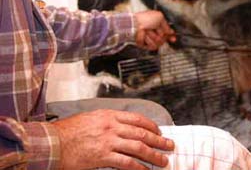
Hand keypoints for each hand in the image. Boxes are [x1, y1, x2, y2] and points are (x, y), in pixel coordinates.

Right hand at [52, 109, 174, 169]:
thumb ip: (107, 121)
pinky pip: (126, 163)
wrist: (51, 142)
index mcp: (109, 115)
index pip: (137, 119)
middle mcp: (111, 126)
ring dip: (154, 155)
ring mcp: (108, 141)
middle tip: (169, 146)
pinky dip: (138, 167)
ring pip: (138, 148)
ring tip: (163, 161)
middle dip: (159, 140)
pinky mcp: (103, 157)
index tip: (159, 131)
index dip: (151, 126)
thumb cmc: (67, 132)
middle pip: (142, 133)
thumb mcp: (90, 118)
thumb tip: (120, 127)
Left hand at [134, 10, 175, 50]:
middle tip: (154, 29)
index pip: (167, 33)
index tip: (173, 39)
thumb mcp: (159, 17)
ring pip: (159, 43)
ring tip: (147, 32)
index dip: (171, 37)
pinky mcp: (146, 45)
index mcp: (158, 26)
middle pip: (164, 39)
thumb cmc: (145, 19)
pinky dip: (149, 41)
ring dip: (153, 36)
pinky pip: (153, 46)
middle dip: (160, 34)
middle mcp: (154, 33)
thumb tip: (171, 32)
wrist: (135, 24)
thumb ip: (167, 25)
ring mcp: (150, 40)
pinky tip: (145, 36)